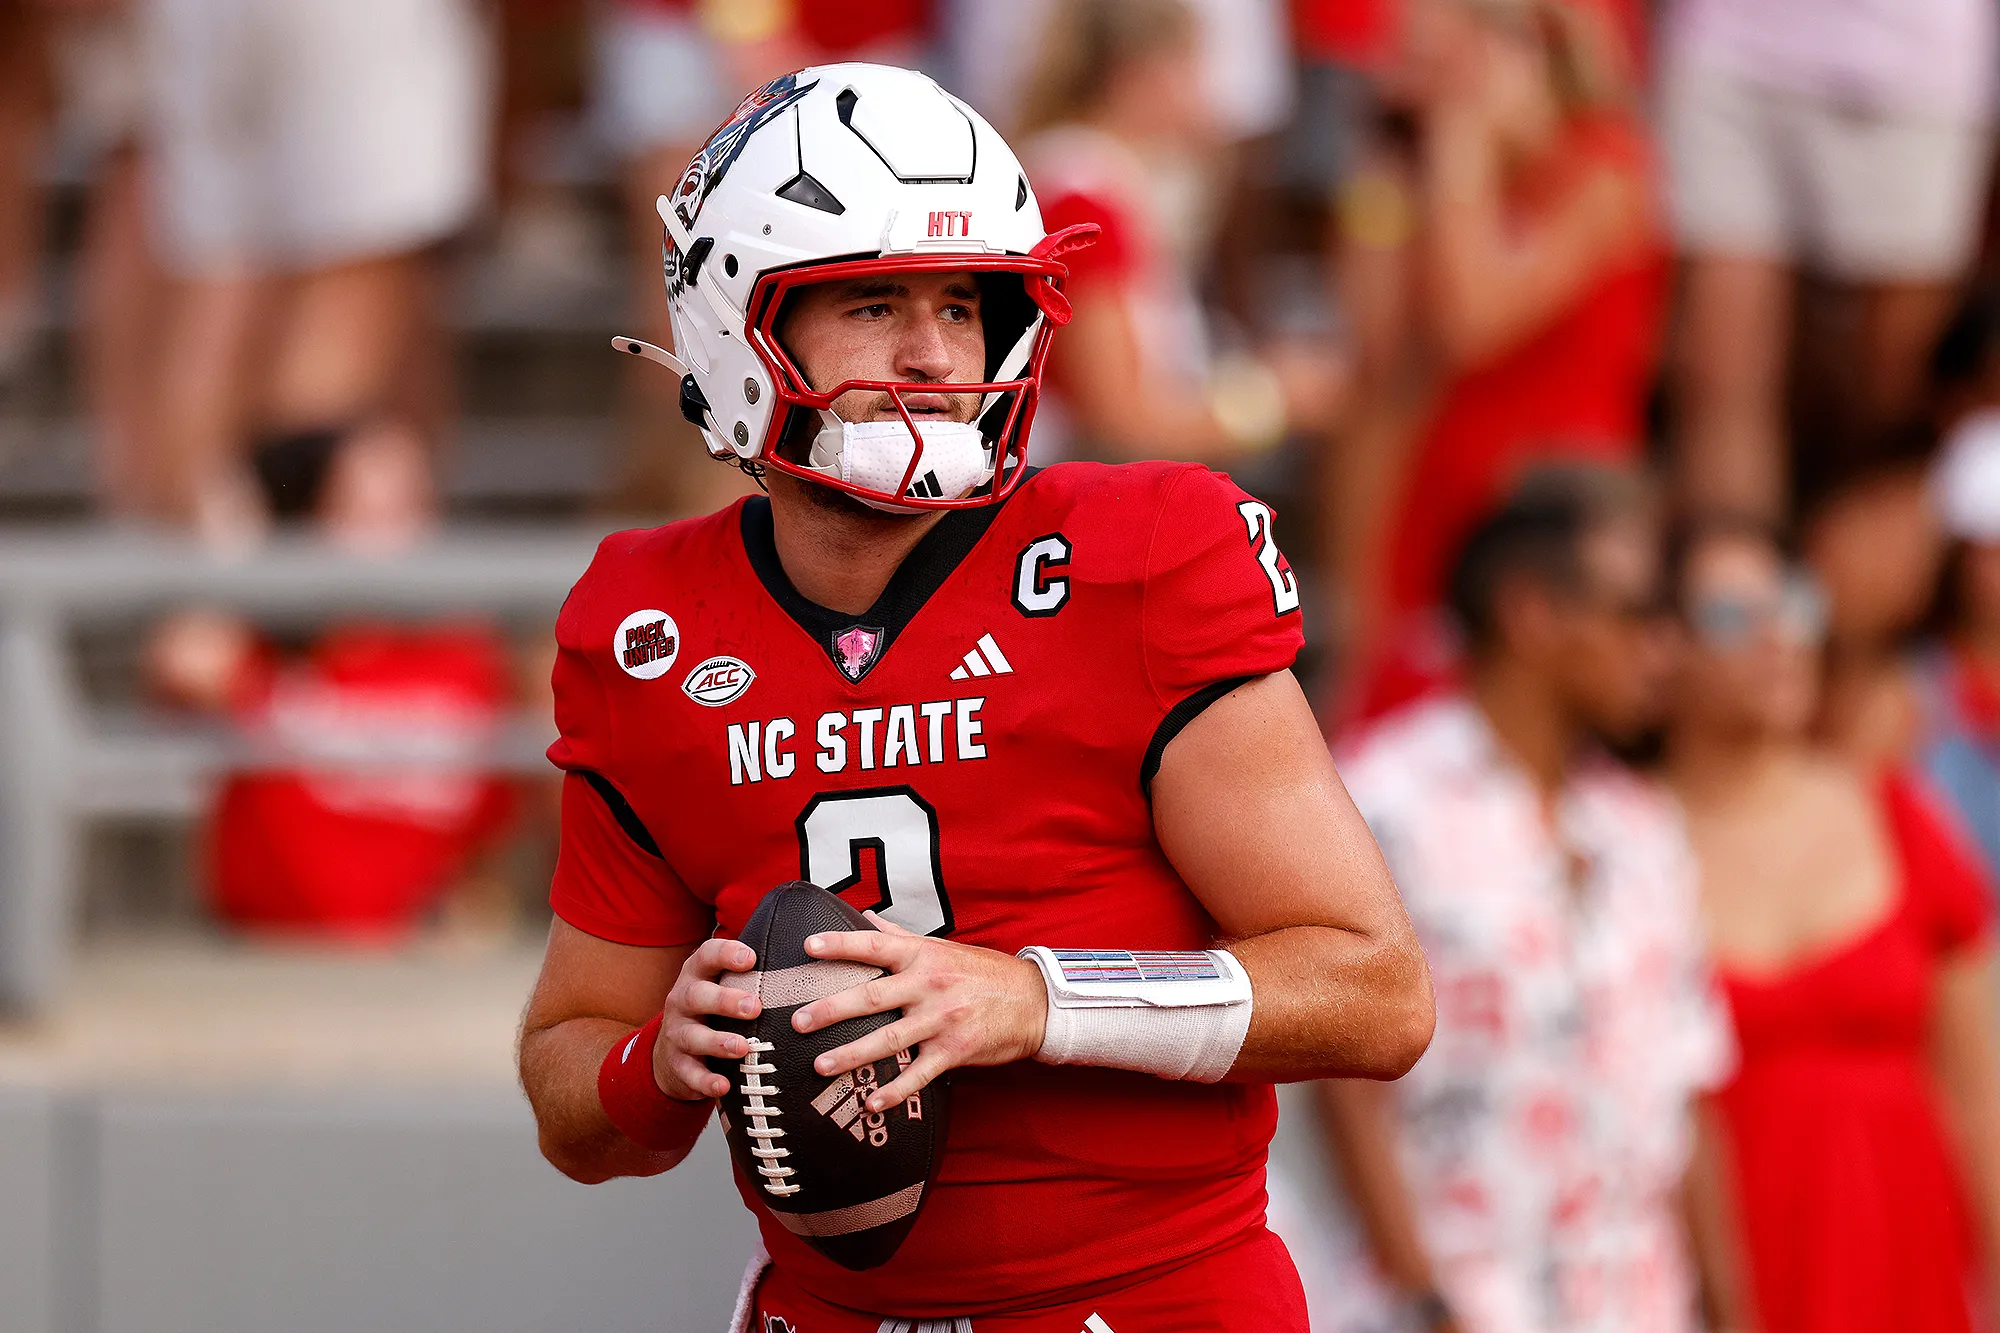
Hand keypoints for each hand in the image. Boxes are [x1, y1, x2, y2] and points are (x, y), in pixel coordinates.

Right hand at [651, 937, 761, 1100]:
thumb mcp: (722, 986)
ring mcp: (677, 1033)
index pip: (706, 955)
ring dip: (718, 1042)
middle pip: (697, 995)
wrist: (670, 1053)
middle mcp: (682, 1000)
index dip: (726, 954)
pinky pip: (689, 1073)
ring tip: (743, 1048)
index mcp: (697, 975)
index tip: (751, 958)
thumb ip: (752, 973)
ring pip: (692, 1036)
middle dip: (725, 1000)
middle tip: (755, 1007)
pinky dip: (706, 1080)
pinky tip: (724, 1086)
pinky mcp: (676, 1064)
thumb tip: (807, 951)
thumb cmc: (712, 1011)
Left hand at [791, 913, 1048, 1112]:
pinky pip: (919, 1074)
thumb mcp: (943, 948)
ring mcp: (942, 1020)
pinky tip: (871, 1102)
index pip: (875, 946)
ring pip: (889, 1040)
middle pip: (873, 997)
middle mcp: (930, 985)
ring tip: (821, 1066)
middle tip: (798, 1021)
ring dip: (852, 1054)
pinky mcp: (954, 1051)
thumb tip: (864, 918)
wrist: (1033, 1001)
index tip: (809, 946)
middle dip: (831, 1010)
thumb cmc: (983, 972)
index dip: (841, 944)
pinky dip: (895, 1091)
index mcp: (923, 956)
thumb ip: (901, 937)